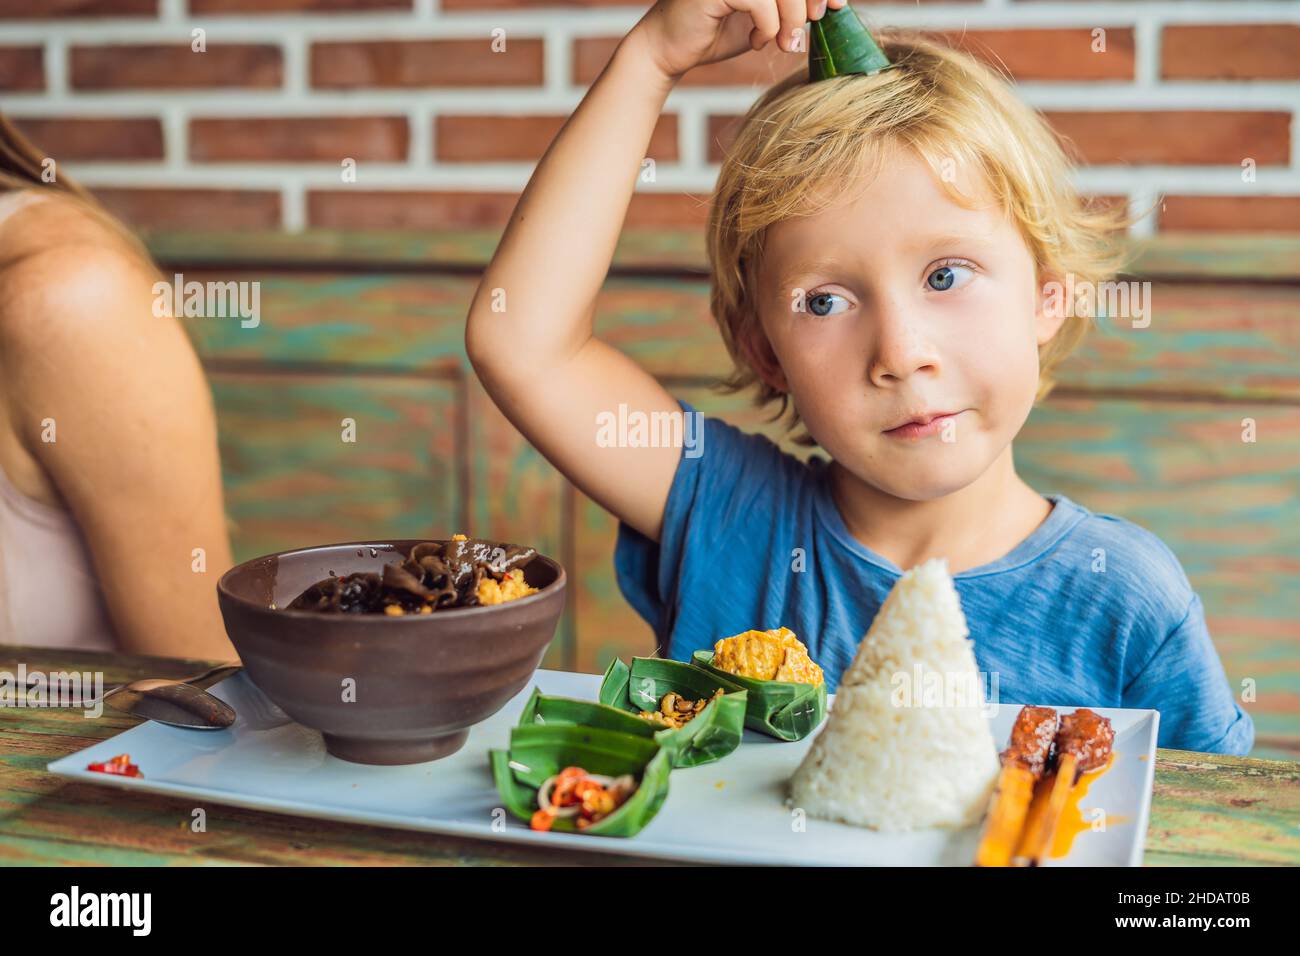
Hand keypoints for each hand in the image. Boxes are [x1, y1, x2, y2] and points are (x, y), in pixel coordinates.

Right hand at [630, 0, 847, 84]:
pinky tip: (757, 41)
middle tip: (808, 28)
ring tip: (785, 44)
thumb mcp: (764, 19)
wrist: (670, 51)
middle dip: (810, 0)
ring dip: (791, 20)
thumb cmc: (716, 34)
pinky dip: (767, 26)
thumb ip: (791, 8)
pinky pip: (761, 2)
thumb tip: (833, 3)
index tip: (835, 5)